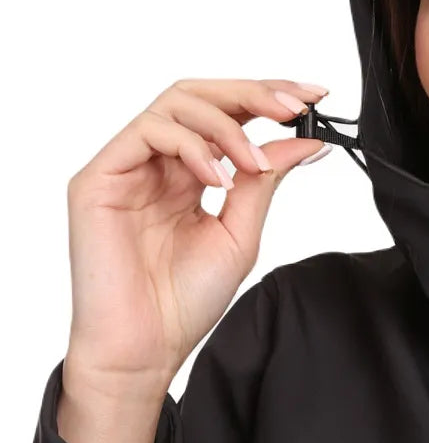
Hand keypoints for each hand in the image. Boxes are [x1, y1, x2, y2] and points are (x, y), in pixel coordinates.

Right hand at [63, 77, 330, 383]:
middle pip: (201, 95)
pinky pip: (147, 132)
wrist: (146, 350)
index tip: (315, 97)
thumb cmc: (184, 302)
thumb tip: (304, 140)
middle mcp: (157, 163)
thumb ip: (264, 181)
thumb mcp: (240, 232)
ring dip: (227, 124)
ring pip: (175, 103)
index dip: (269, 97)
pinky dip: (192, 146)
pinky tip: (218, 178)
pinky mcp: (98, 178)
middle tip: (294, 105)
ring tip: (255, 161)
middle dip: (253, 93)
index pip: (228, 115)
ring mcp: (126, 167)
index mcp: (190, 174)